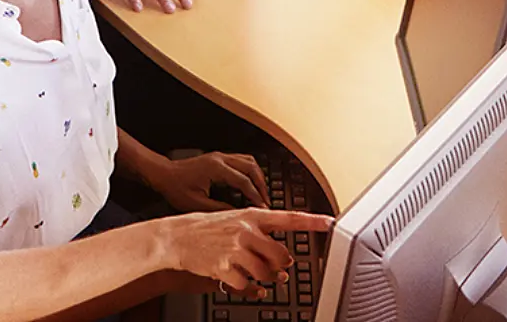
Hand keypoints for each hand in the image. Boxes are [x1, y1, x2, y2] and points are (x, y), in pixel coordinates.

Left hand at [143, 151, 268, 212]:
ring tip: (261, 192)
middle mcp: (220, 159)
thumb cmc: (175, 188)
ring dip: (258, 176)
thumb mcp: (197, 205)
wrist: (163, 175)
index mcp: (216, 169)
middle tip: (266, 200)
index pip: (244, 181)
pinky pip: (240, 160)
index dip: (255, 196)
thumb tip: (238, 215)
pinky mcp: (217, 159)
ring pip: (248, 160)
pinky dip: (249, 171)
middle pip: (251, 167)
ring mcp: (219, 157)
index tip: (263, 207)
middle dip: (262, 184)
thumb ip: (219, 209)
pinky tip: (250, 183)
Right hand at [161, 209, 332, 293]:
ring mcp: (235, 250)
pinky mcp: (224, 268)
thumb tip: (281, 257)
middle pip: (281, 254)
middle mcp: (245, 231)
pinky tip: (247, 284)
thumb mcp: (234, 219)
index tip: (329, 222)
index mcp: (250, 216)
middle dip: (281, 264)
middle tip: (276, 265)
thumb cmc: (206, 228)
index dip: (311, 221)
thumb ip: (258, 234)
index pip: (288, 218)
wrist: (176, 237)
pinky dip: (251, 289)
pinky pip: (248, 286)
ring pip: (266, 272)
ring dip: (266, 278)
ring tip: (256, 273)